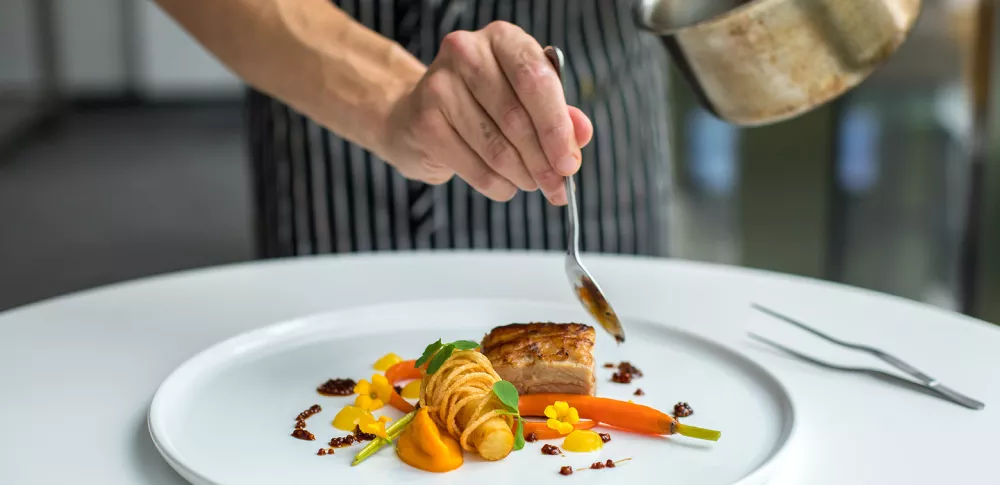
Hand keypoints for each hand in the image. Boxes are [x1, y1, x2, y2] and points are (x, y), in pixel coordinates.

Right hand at [375, 21, 592, 204]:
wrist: (416, 116)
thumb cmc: (480, 104)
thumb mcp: (525, 100)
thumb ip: (557, 114)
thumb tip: (581, 134)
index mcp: (502, 39)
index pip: (536, 81)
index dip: (557, 127)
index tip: (571, 163)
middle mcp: (467, 53)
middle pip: (516, 118)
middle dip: (543, 161)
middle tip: (558, 186)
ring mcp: (440, 86)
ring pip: (497, 148)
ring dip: (522, 176)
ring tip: (531, 183)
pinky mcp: (425, 122)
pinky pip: (475, 168)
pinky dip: (498, 185)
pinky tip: (505, 185)